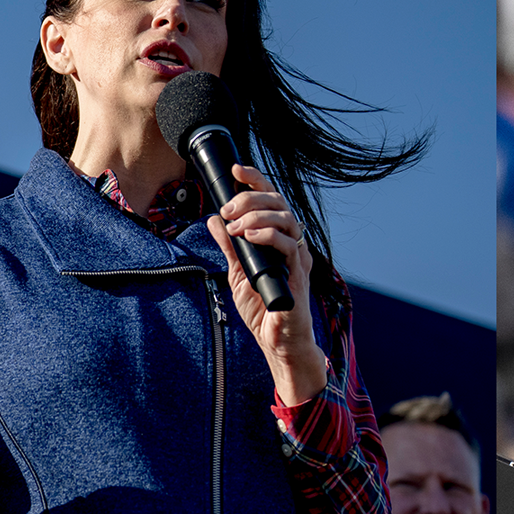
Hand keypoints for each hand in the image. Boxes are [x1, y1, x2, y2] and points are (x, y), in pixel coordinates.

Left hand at [206, 164, 326, 404]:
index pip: (272, 200)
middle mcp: (292, 244)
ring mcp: (298, 257)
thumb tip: (214, 220)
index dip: (256, 181)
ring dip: (257, 215)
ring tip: (236, 225)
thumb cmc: (264, 311)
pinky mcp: (299, 273)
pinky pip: (288, 245)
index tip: (237, 170)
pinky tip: (249, 236)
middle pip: (279, 202)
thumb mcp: (237, 273)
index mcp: (279, 240)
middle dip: (251, 197)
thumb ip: (229, 246)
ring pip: (286, 218)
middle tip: (227, 208)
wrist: (279, 342)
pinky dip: (267, 236)